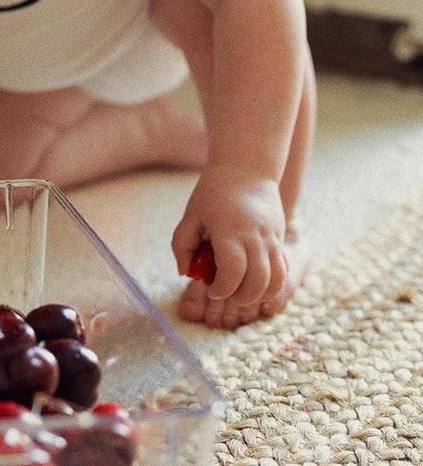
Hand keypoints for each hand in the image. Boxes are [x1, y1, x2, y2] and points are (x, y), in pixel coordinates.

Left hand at [172, 166, 286, 308]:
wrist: (246, 168)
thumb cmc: (213, 193)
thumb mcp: (191, 215)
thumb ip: (182, 246)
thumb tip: (186, 273)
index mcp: (229, 230)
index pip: (233, 272)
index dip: (222, 289)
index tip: (212, 290)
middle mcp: (254, 236)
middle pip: (257, 281)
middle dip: (241, 298)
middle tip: (226, 295)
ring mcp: (271, 237)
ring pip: (275, 279)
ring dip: (260, 295)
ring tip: (243, 294)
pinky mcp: (280, 237)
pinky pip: (283, 269)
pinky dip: (273, 284)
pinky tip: (256, 285)